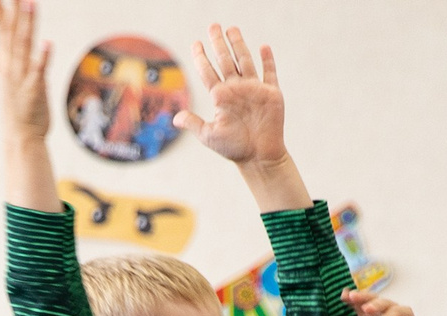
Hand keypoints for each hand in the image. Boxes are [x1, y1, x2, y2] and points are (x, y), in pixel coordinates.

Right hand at [0, 0, 52, 137]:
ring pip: (24, 45)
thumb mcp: (7, 82)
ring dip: (27, 24)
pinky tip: (48, 42)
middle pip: (12, 32)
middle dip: (14, 10)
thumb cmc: (18, 109)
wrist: (21, 137)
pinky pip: (39, 71)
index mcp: (6, 63)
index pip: (2, 30)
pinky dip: (43, 57)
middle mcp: (11, 67)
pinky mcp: (35, 90)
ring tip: (30, 2)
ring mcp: (21, 77)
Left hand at [173, 24, 286, 166]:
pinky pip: (269, 72)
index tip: (196, 43)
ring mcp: (254, 89)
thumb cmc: (234, 149)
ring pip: (245, 60)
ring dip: (238, 44)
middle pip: (225, 60)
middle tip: (212, 26)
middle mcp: (236, 89)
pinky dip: (267, 60)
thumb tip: (175, 119)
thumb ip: (194, 123)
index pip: (208, 71)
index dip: (201, 57)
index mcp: (221, 97)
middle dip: (218, 43)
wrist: (259, 157)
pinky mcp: (271, 93)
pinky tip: (263, 47)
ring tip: (232, 29)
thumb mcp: (209, 135)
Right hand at [342, 288, 420, 315]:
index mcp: (405, 315)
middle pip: (382, 302)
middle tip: (365, 310)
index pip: (395, 312)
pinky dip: (352, 302)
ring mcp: (378, 312)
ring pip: (370, 300)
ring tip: (350, 296)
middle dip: (373, 305)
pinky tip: (344, 297)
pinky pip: (359, 307)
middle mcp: (392, 309)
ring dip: (360, 298)